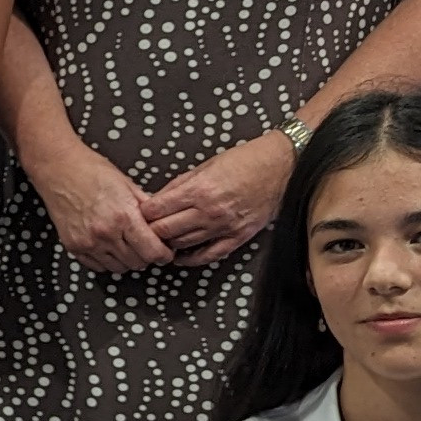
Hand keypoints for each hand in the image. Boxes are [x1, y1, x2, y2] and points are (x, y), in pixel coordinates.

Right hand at [29, 142, 169, 272]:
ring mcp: (88, 242)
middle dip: (147, 256)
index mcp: (123, 216)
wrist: (58, 168)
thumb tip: (162, 224)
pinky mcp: (74, 246)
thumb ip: (147, 208)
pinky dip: (107, 260)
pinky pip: (98, 266)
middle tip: (147, 246)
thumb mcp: (128, 185)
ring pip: (119, 268)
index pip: (152, 251)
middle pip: (138, 263)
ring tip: (127, 244)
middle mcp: (106, 233)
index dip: (164, 254)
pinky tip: (109, 246)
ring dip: (127, 260)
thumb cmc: (91, 170)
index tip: (165, 252)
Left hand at [136, 133, 292, 269]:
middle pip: (166, 231)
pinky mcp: (238, 237)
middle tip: (145, 229)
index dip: (143, 213)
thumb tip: (159, 199)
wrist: (280, 167)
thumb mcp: (206, 165)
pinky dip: (191, 259)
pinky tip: (181, 258)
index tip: (140, 213)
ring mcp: (224, 227)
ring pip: (183, 244)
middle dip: (152, 230)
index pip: (157, 210)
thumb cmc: (245, 161)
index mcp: (198, 190)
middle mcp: (209, 211)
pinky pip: (209, 255)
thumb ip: (180, 184)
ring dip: (169, 244)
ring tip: (161, 240)